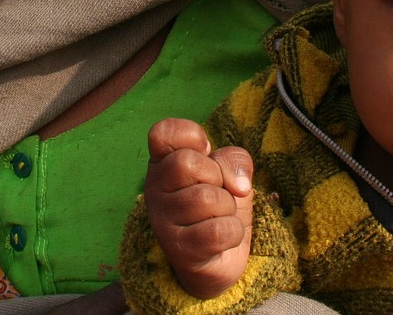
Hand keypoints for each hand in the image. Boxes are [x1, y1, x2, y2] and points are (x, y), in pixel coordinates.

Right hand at [143, 118, 254, 298]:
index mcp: (162, 163)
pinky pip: (220, 230)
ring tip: (217, 216)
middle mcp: (154, 189)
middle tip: (214, 191)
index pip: (162, 132)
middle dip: (216, 176)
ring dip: (227, 207)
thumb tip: (238, 185)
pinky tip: (222, 237)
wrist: (216, 260)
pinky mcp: (180, 250)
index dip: (191, 135)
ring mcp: (163, 221)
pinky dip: (233, 232)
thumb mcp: (228, 172)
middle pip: (187, 163)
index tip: (204, 150)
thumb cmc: (217, 206)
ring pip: (208, 198)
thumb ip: (234, 160)